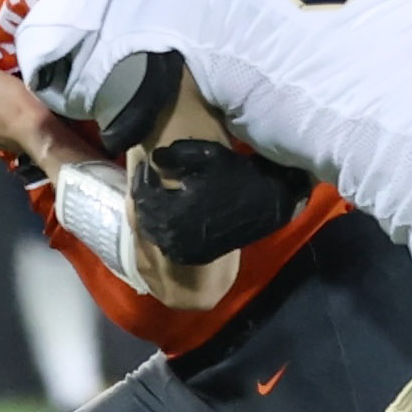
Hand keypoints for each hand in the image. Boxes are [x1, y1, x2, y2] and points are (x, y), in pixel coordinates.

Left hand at [132, 140, 317, 264]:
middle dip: (143, 196)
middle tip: (147, 180)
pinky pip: (168, 246)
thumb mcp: (208, 155)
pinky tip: (168, 217)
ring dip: (150, 214)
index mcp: (176, 211)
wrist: (270, 203)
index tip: (145, 166)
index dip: (141, 179)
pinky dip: (162, 231)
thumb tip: (154, 159)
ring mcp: (186, 249)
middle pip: (145, 216)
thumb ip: (176, 155)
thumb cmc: (239, 176)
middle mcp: (177, 234)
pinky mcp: (196, 255)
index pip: (143, 196)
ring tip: (155, 196)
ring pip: (153, 233)